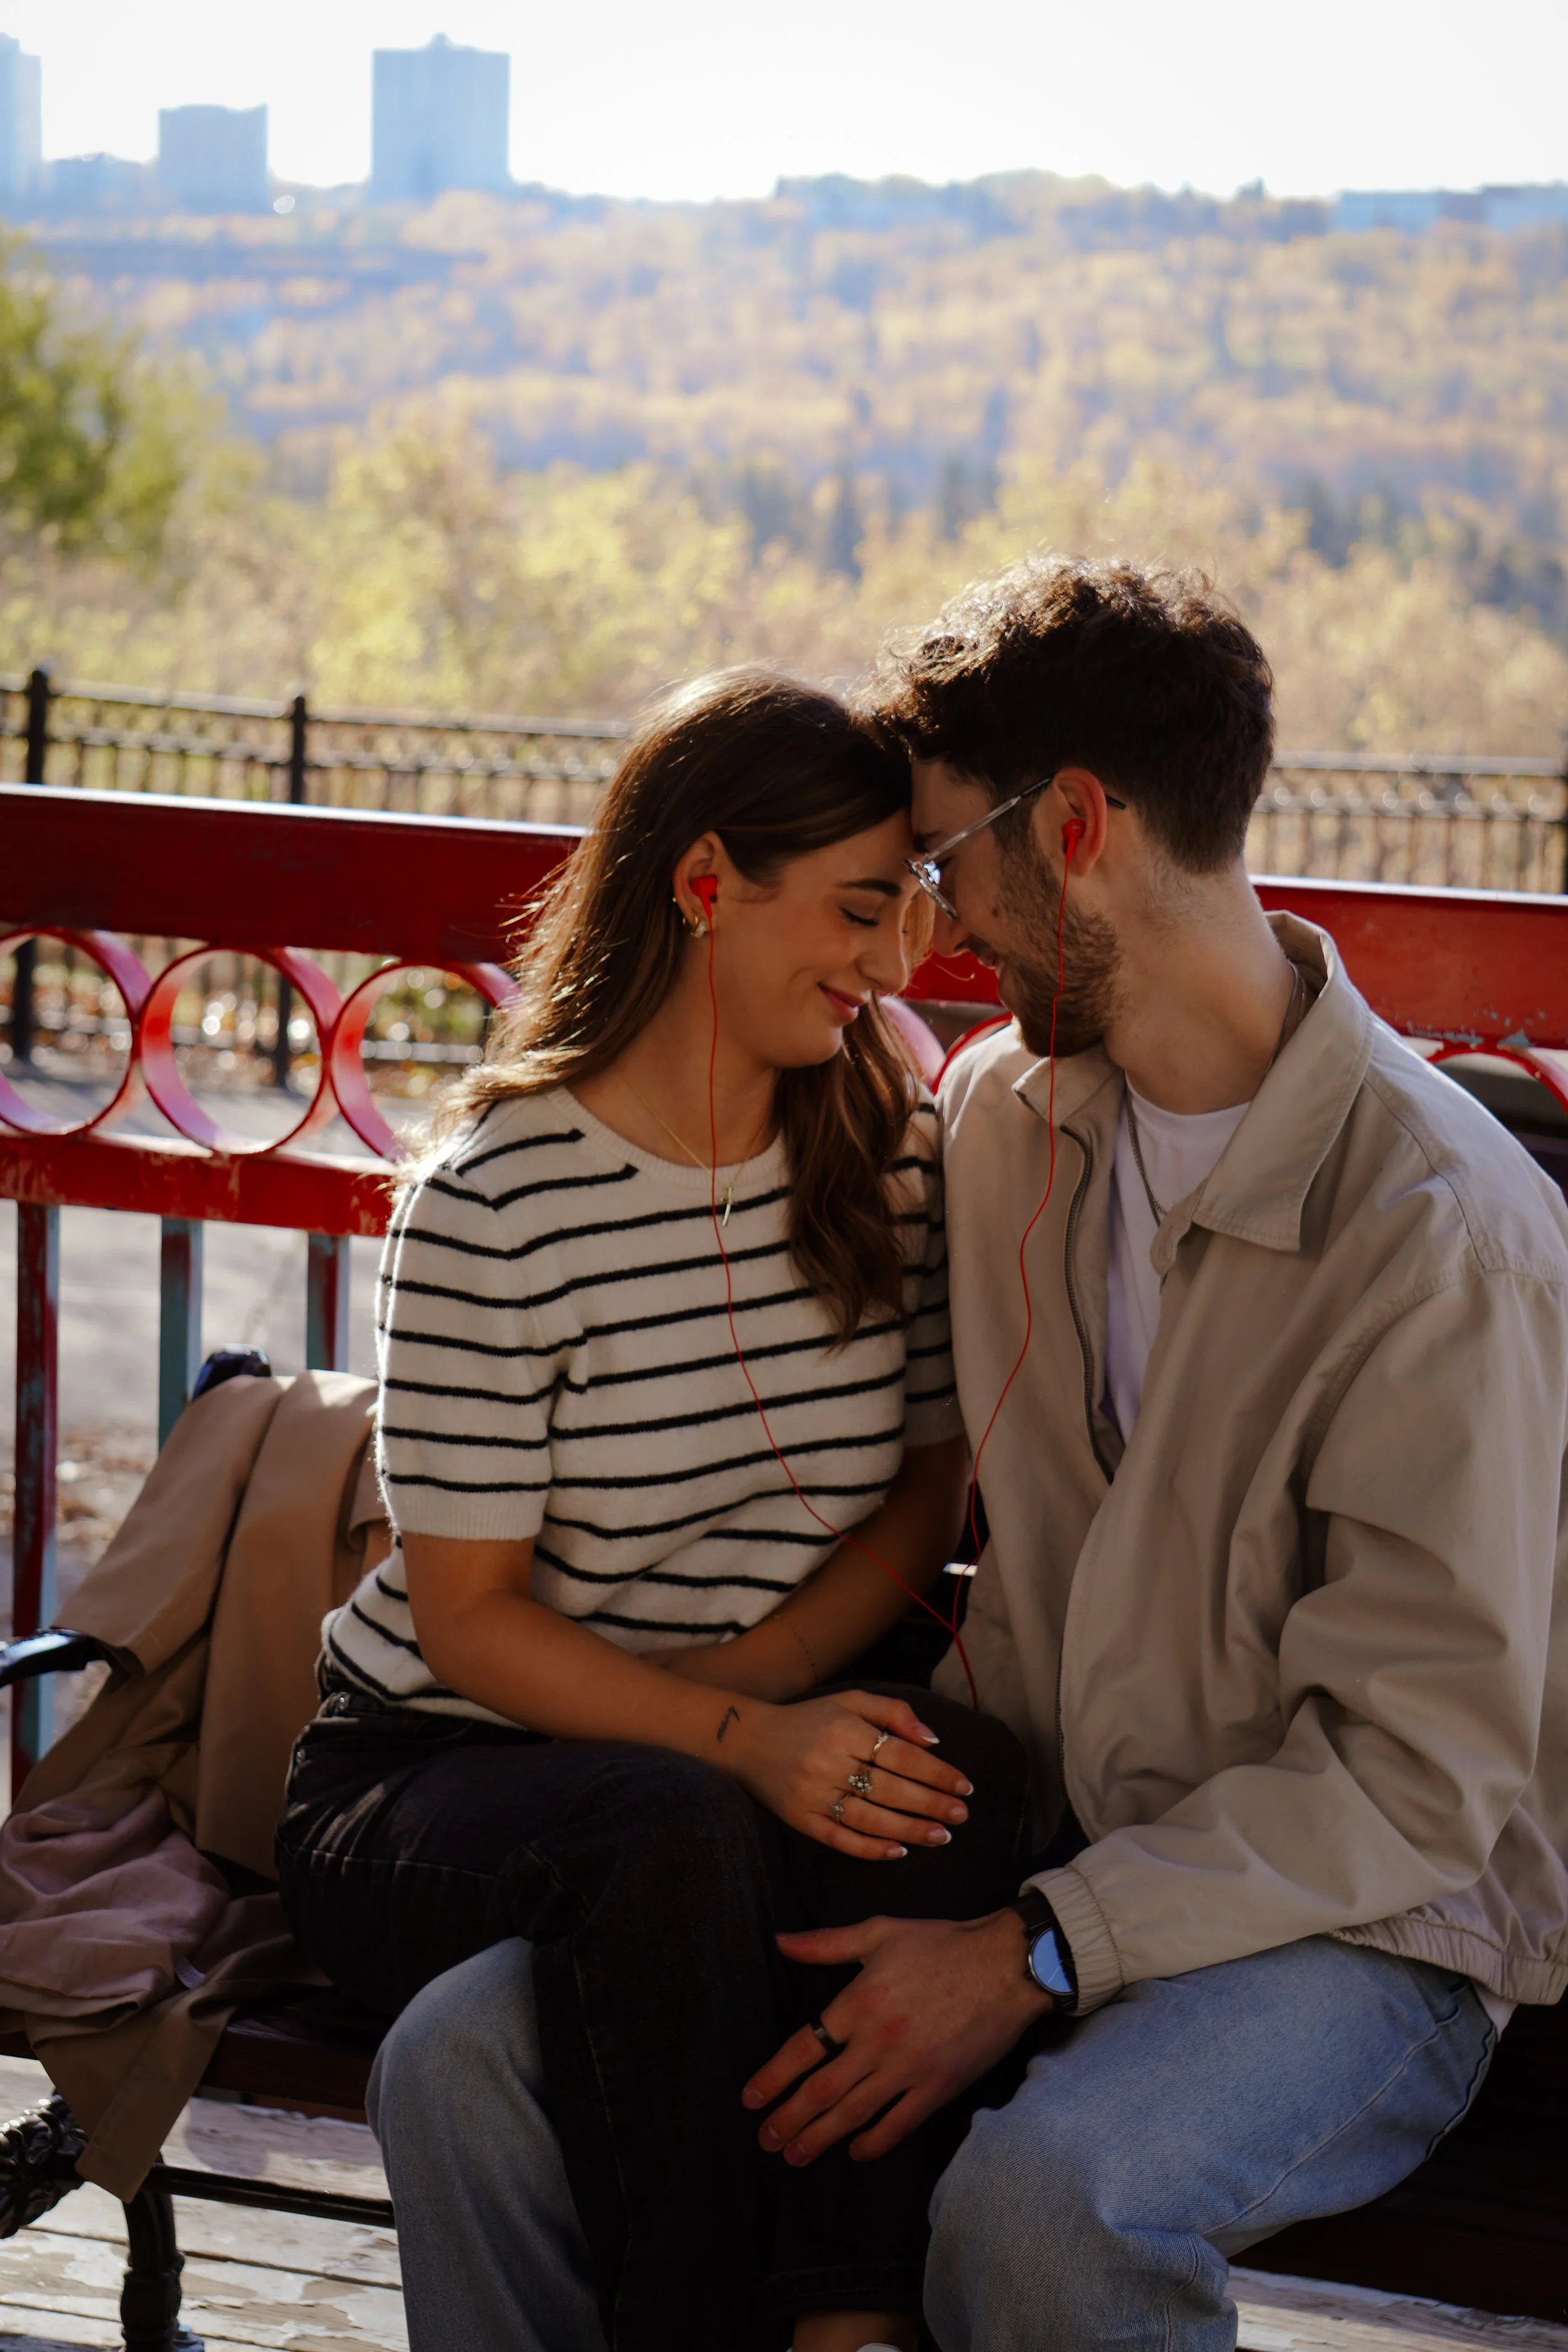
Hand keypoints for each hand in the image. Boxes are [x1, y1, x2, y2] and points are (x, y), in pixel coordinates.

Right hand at [722, 1690, 972, 1858]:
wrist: (746, 1740)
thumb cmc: (809, 1719)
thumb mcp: (850, 1701)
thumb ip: (893, 1712)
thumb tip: (933, 1740)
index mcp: (844, 1729)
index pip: (901, 1755)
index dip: (936, 1772)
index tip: (964, 1785)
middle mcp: (828, 1762)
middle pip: (890, 1789)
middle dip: (931, 1803)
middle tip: (961, 1815)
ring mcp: (812, 1794)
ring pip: (869, 1818)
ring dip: (909, 1830)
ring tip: (940, 1836)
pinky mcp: (798, 1819)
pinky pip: (839, 1838)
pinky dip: (870, 1848)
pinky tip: (898, 1852)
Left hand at [743, 1911, 1050, 2161]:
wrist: (1008, 1965)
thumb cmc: (942, 1944)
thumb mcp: (879, 1931)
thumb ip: (826, 1943)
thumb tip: (780, 1942)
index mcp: (858, 2002)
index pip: (803, 2050)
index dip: (773, 2078)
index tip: (751, 2099)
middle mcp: (878, 2041)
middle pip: (821, 2091)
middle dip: (789, 2119)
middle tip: (767, 2141)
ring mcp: (909, 2068)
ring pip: (854, 2113)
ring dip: (820, 2138)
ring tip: (796, 2155)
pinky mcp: (939, 2086)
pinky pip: (899, 2124)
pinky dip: (875, 2142)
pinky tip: (856, 2152)